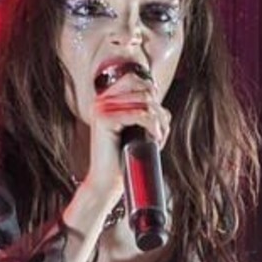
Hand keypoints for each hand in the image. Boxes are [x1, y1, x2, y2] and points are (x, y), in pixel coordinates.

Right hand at [84, 67, 171, 204]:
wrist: (106, 182)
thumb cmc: (122, 158)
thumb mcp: (134, 128)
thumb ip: (141, 108)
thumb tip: (155, 89)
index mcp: (105, 100)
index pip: (134, 79)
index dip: (152, 93)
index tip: (158, 116)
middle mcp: (100, 101)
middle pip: (144, 90)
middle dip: (160, 112)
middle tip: (161, 132)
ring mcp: (101, 109)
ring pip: (145, 102)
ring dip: (159, 121)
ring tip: (159, 138)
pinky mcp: (104, 120)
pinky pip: (139, 115)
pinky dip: (153, 126)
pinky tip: (155, 139)